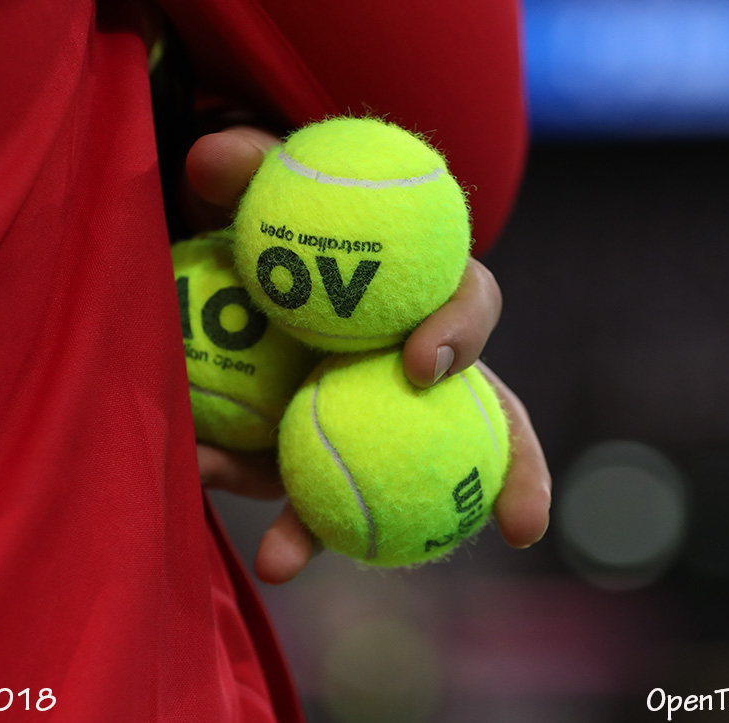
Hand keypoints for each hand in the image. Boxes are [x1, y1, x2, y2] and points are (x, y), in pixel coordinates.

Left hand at [184, 126, 551, 583]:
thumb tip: (211, 157)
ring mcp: (372, 416)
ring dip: (334, 527)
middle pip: (485, 421)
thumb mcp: (268, 183)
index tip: (422, 365)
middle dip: (511, 473)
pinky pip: (301, 487)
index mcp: (422, 288)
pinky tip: (207, 489)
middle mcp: (414, 364)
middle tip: (521, 524)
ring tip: (282, 562)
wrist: (246, 260)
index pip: (469, 302)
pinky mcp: (318, 449)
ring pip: (387, 481)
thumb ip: (250, 167)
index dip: (460, 333)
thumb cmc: (283, 216)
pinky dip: (262, 503)